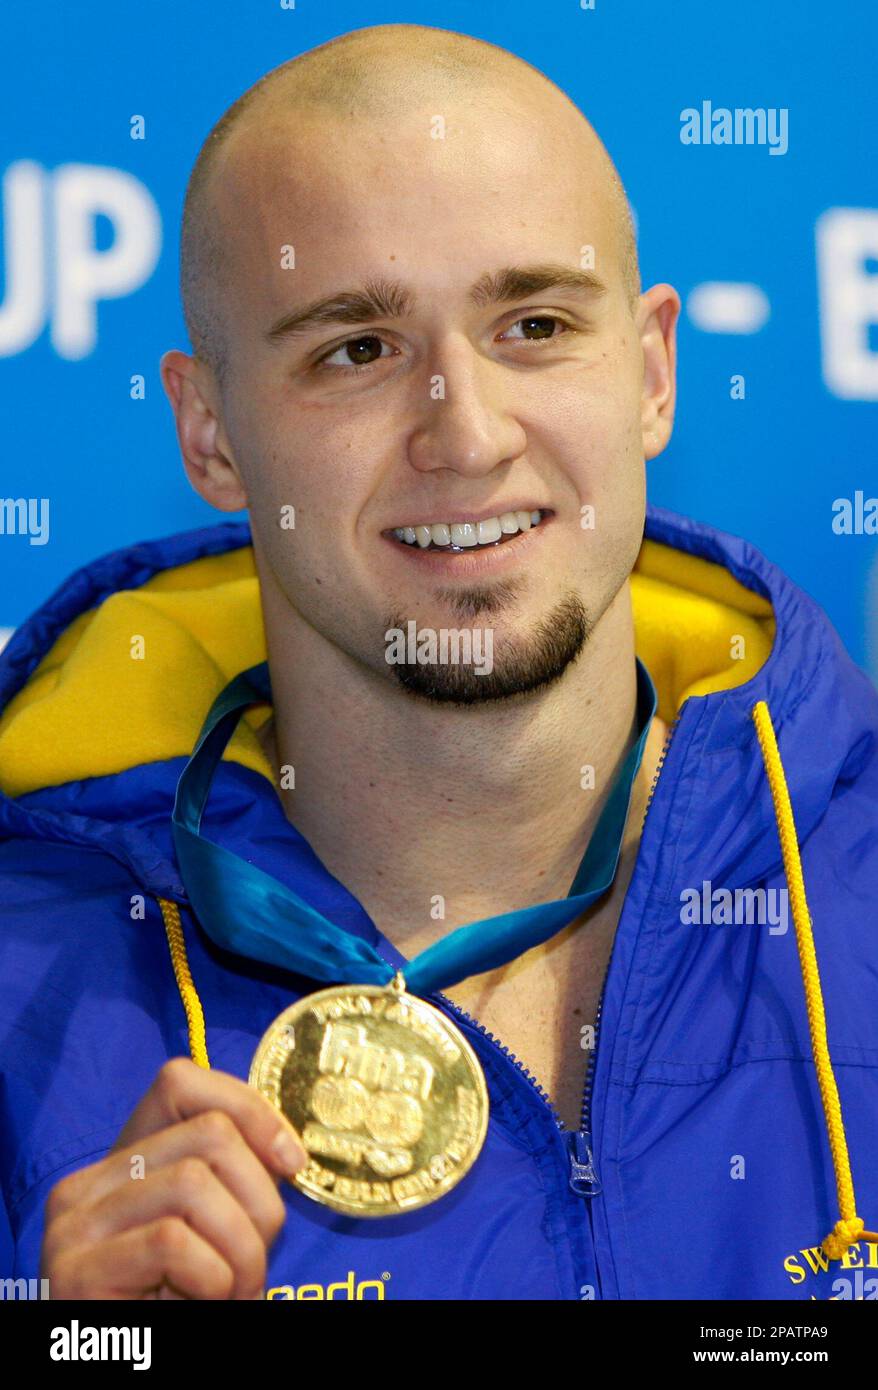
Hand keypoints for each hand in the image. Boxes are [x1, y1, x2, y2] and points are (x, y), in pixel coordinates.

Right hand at [40, 1057, 306, 1298]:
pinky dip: (212, 1279)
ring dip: (241, 1250)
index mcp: (119, 1165)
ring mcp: (72, 1227)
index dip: (249, 1110)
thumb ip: (228, 1180)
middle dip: (260, 1200)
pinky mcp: (73, 1272)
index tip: (291, 1163)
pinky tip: (200, 1305)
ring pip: (195, 1183)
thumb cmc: (182, 1304)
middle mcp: (86, 1184)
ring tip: (234, 1292)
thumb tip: (286, 1147)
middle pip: (208, 1133)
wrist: (130, 1367)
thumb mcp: (210, 1228)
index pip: (179, 1081)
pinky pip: (172, 1242)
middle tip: (256, 1263)